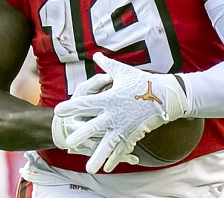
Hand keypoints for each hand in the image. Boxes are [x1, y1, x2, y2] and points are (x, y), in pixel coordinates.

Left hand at [54, 53, 188, 173]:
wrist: (166, 96)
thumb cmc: (142, 82)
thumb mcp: (123, 71)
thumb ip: (107, 66)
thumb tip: (97, 54)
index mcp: (108, 98)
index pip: (86, 103)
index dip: (71, 107)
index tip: (58, 111)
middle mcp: (113, 114)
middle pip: (94, 126)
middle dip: (81, 134)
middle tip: (68, 141)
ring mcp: (123, 127)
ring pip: (108, 144)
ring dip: (98, 156)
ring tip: (89, 168)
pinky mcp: (132, 135)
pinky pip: (121, 149)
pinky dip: (114, 159)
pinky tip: (107, 168)